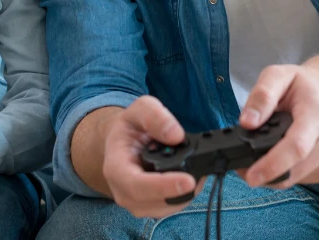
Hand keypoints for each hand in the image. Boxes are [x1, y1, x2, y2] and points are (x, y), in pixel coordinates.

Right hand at [103, 95, 204, 217]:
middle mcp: (123, 191)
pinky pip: (170, 207)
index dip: (163, 186)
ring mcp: (136, 203)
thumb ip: (155, 116)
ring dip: (186, 193)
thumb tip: (176, 136)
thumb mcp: (139, 109)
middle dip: (181, 191)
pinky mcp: (150, 206)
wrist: (125, 141)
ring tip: (197, 170)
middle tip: (202, 173)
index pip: (136, 186)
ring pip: (166, 208)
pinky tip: (192, 177)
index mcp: (115, 168)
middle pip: (154, 202)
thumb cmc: (131, 126)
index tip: (188, 181)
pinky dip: (185, 194)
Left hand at [239, 64, 318, 188]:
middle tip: (243, 164)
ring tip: (267, 149)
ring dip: (275, 172)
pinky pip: (304, 179)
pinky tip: (286, 153)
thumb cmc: (306, 85)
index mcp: (318, 115)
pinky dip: (289, 171)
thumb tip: (247, 122)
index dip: (272, 165)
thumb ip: (261, 95)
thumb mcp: (279, 75)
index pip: (296, 147)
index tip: (251, 176)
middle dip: (264, 172)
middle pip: (294, 170)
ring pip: (296, 178)